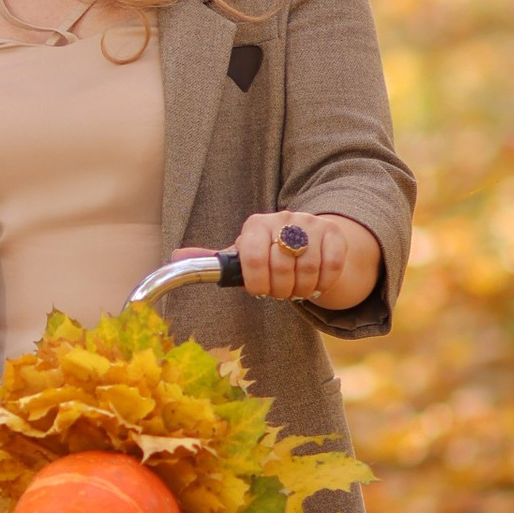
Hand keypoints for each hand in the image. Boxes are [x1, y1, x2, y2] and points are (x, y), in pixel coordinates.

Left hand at [224, 213, 381, 311]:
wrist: (306, 239)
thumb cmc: (268, 253)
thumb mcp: (244, 255)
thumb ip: (219, 262)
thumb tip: (180, 259)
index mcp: (256, 225)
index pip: (254, 258)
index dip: (257, 283)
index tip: (260, 293)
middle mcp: (283, 218)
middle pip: (282, 267)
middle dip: (280, 290)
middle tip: (280, 294)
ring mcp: (310, 223)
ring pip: (308, 269)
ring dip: (302, 289)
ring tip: (297, 290)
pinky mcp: (333, 232)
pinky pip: (332, 265)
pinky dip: (325, 283)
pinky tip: (317, 284)